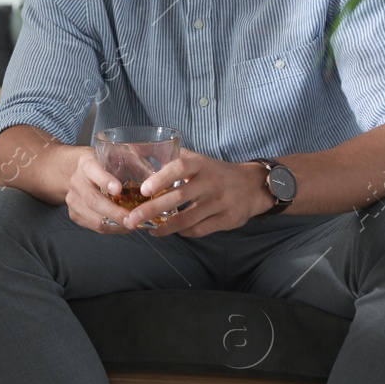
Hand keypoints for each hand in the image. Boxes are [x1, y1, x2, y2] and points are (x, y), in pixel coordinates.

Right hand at [64, 146, 142, 233]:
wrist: (79, 172)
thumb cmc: (105, 164)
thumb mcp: (118, 156)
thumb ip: (135, 164)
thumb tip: (156, 179)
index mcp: (87, 164)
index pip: (93, 170)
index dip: (105, 180)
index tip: (118, 189)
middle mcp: (76, 181)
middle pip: (93, 200)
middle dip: (114, 212)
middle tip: (133, 219)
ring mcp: (72, 198)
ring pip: (92, 217)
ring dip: (114, 224)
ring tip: (133, 225)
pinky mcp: (73, 213)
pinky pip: (92, 226)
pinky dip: (110, 228)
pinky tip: (123, 226)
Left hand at [121, 151, 272, 236]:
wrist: (253, 185)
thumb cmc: (214, 172)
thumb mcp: (197, 160)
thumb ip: (172, 157)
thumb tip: (135, 151)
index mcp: (201, 165)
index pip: (180, 168)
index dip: (160, 178)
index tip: (143, 190)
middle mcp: (212, 182)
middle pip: (178, 197)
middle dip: (151, 210)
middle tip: (131, 219)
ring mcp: (221, 202)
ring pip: (188, 218)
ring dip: (164, 227)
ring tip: (148, 229)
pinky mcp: (228, 219)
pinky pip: (200, 229)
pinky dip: (182, 232)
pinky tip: (170, 231)